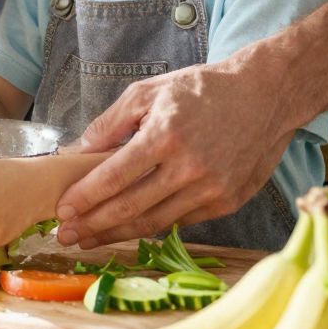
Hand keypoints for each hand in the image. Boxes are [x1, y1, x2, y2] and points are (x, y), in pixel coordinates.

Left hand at [54, 54, 292, 248]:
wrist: (264, 95)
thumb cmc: (202, 89)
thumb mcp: (150, 91)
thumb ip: (111, 122)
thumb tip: (76, 151)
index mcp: (166, 135)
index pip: (115, 176)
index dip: (85, 197)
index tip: (62, 210)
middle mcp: (189, 168)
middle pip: (130, 207)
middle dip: (93, 225)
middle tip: (66, 236)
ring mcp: (211, 189)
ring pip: (154, 221)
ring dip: (118, 233)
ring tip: (91, 239)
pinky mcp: (227, 202)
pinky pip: (181, 220)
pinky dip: (153, 225)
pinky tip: (130, 228)